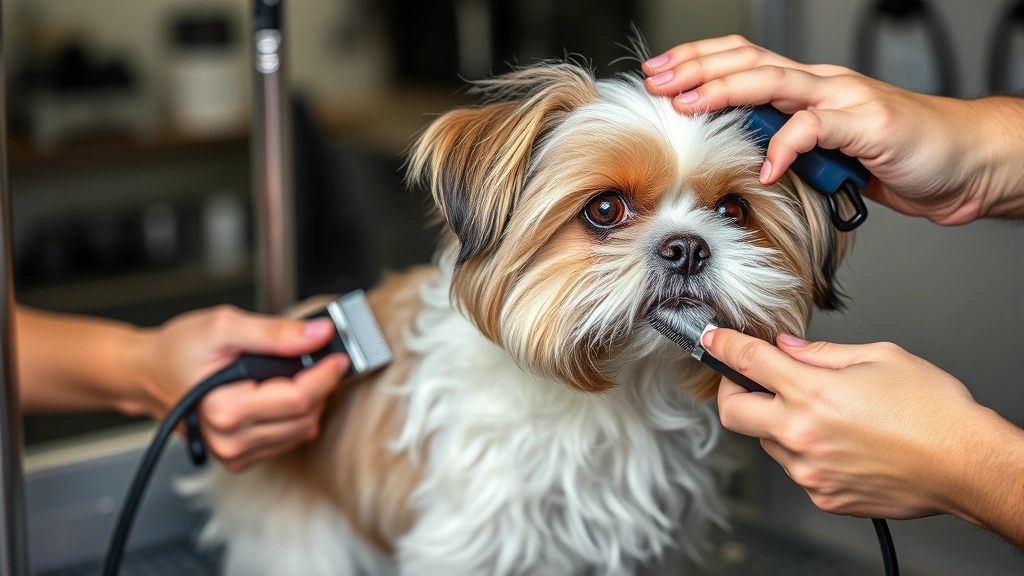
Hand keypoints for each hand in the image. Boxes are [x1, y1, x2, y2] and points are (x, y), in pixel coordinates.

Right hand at [139, 305, 346, 470]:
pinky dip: (294, 416)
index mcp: (225, 409)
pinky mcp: (240, 458)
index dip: (326, 375)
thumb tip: (319, 334)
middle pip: (305, 417)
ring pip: (301, 431)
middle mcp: (229, 440)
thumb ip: (275, 332)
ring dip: (309, 402)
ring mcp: (234, 454)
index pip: (298, 399)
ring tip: (295, 373)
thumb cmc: (179, 349)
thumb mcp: (224, 326)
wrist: (150, 373)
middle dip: (319, 386)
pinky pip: (287, 440)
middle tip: (317, 359)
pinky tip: (280, 393)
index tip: (339, 356)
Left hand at [641, 35, 1023, 224]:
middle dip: (695, 69)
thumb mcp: (825, 151)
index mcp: (805, 87)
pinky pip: (816, 128)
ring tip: (688, 106)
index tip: (658, 75)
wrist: (961, 160)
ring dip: (725, 92)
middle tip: (656, 81)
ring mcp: (843, 100)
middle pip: (747, 61)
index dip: (697, 62)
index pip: (742, 60)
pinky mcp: (867, 126)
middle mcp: (819, 84)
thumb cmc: (896, 154)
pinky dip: (785, 146)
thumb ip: (787, 146)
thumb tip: (741, 157)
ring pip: (773, 82)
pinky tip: (763, 166)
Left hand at [705, 328, 1023, 545]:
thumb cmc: (933, 412)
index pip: (748, 362)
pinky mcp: (823, 496)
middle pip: (734, 412)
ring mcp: (809, 471)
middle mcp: (802, 435)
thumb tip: (787, 347)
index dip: (723, 345)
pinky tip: (835, 440)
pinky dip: (802, 450)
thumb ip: (821, 353)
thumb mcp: (878, 357)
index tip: (712, 339)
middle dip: (732, 391)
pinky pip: (794, 468)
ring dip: (774, 422)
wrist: (966, 465)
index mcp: (812, 393)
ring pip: (766, 442)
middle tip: (748, 380)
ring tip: (816, 412)